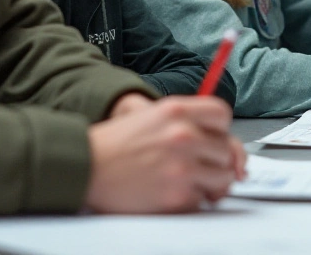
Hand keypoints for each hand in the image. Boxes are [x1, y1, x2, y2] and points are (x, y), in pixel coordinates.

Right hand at [84, 95, 243, 213]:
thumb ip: (186, 122)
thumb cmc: (113, 145)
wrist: (84, 167)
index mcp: (176, 110)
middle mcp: (183, 135)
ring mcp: (182, 166)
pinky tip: (171, 193)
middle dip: (214, 160)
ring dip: (209, 183)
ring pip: (222, 177)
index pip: (221, 114)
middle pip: (226, 149)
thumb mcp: (151, 117)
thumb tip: (222, 144)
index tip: (214, 138)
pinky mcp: (177, 195)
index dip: (220, 129)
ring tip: (190, 183)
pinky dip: (191, 201)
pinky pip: (202, 200)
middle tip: (198, 167)